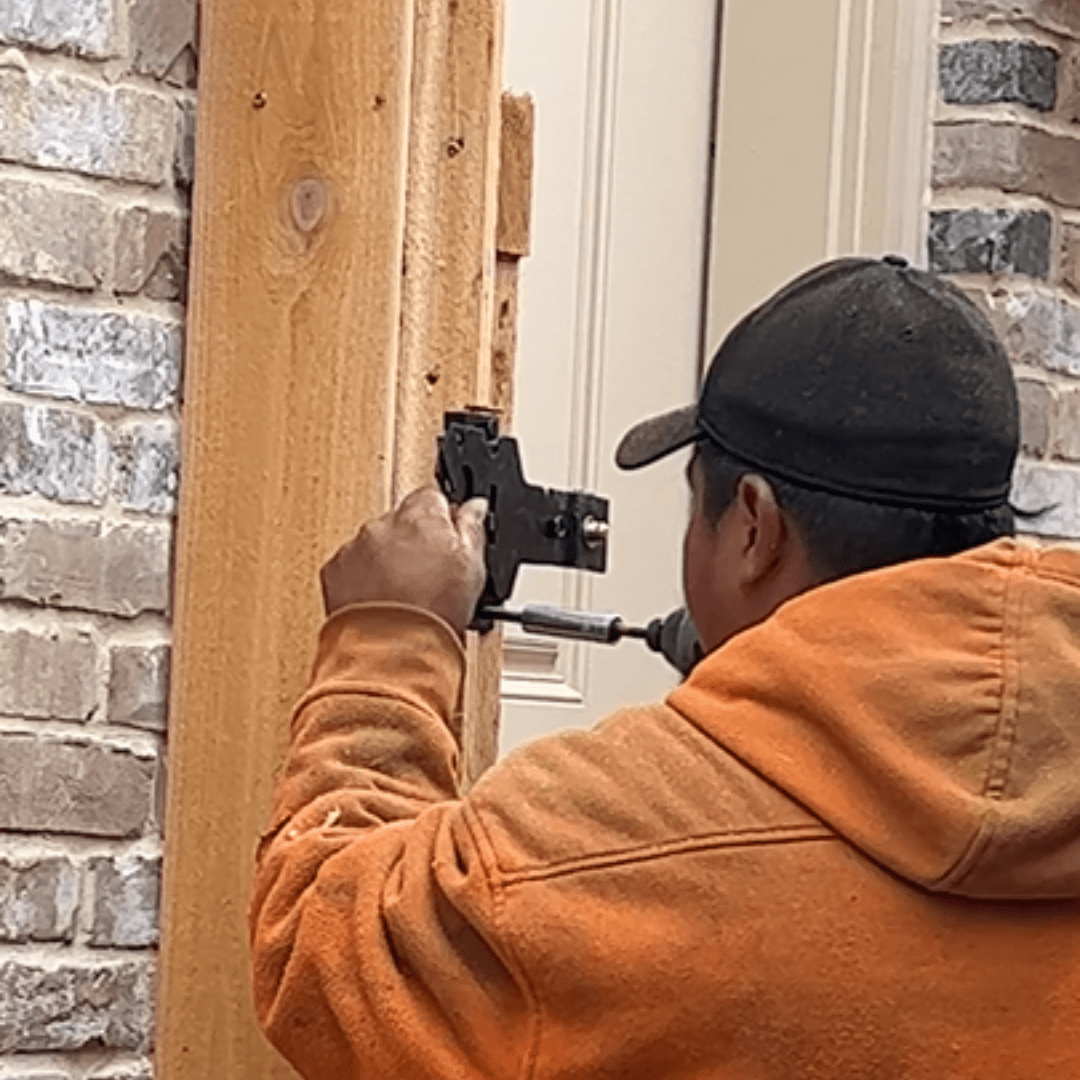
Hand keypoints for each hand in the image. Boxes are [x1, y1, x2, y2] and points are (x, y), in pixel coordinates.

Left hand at [320, 487, 487, 636]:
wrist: (392, 652)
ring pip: (375, 543)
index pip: (433, 497)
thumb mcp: (473, 567)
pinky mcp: (335, 571)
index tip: (449, 540)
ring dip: (388, 560)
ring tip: (405, 594)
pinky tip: (383, 600)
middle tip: (430, 574)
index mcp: (421, 516)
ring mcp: (356, 547)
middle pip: (402, 520)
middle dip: (414, 541)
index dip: (444, 520)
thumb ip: (473, 527)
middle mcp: (384, 524)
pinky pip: (352, 565)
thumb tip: (475, 507)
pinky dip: (364, 578)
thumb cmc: (433, 614)